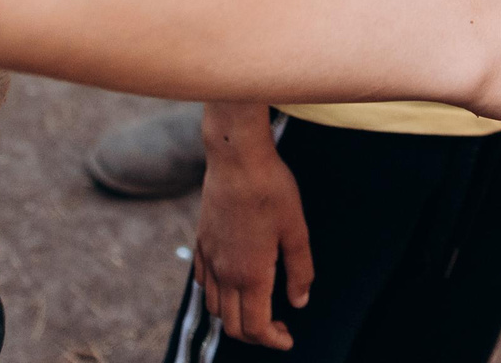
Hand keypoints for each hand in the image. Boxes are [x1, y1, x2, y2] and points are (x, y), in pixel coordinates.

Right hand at [194, 102, 311, 350]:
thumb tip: (300, 301)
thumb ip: (299, 270)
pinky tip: (233, 282)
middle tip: (277, 327)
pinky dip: (217, 295)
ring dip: (234, 317)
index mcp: (251, 274)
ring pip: (214, 307)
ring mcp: (208, 258)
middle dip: (255, 336)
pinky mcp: (201, 243)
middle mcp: (224, 273)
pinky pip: (203, 283)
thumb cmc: (271, 190)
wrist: (236, 158)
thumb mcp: (297, 230)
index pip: (255, 327)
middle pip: (232, 325)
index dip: (273, 341)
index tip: (288, 338)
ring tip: (257, 306)